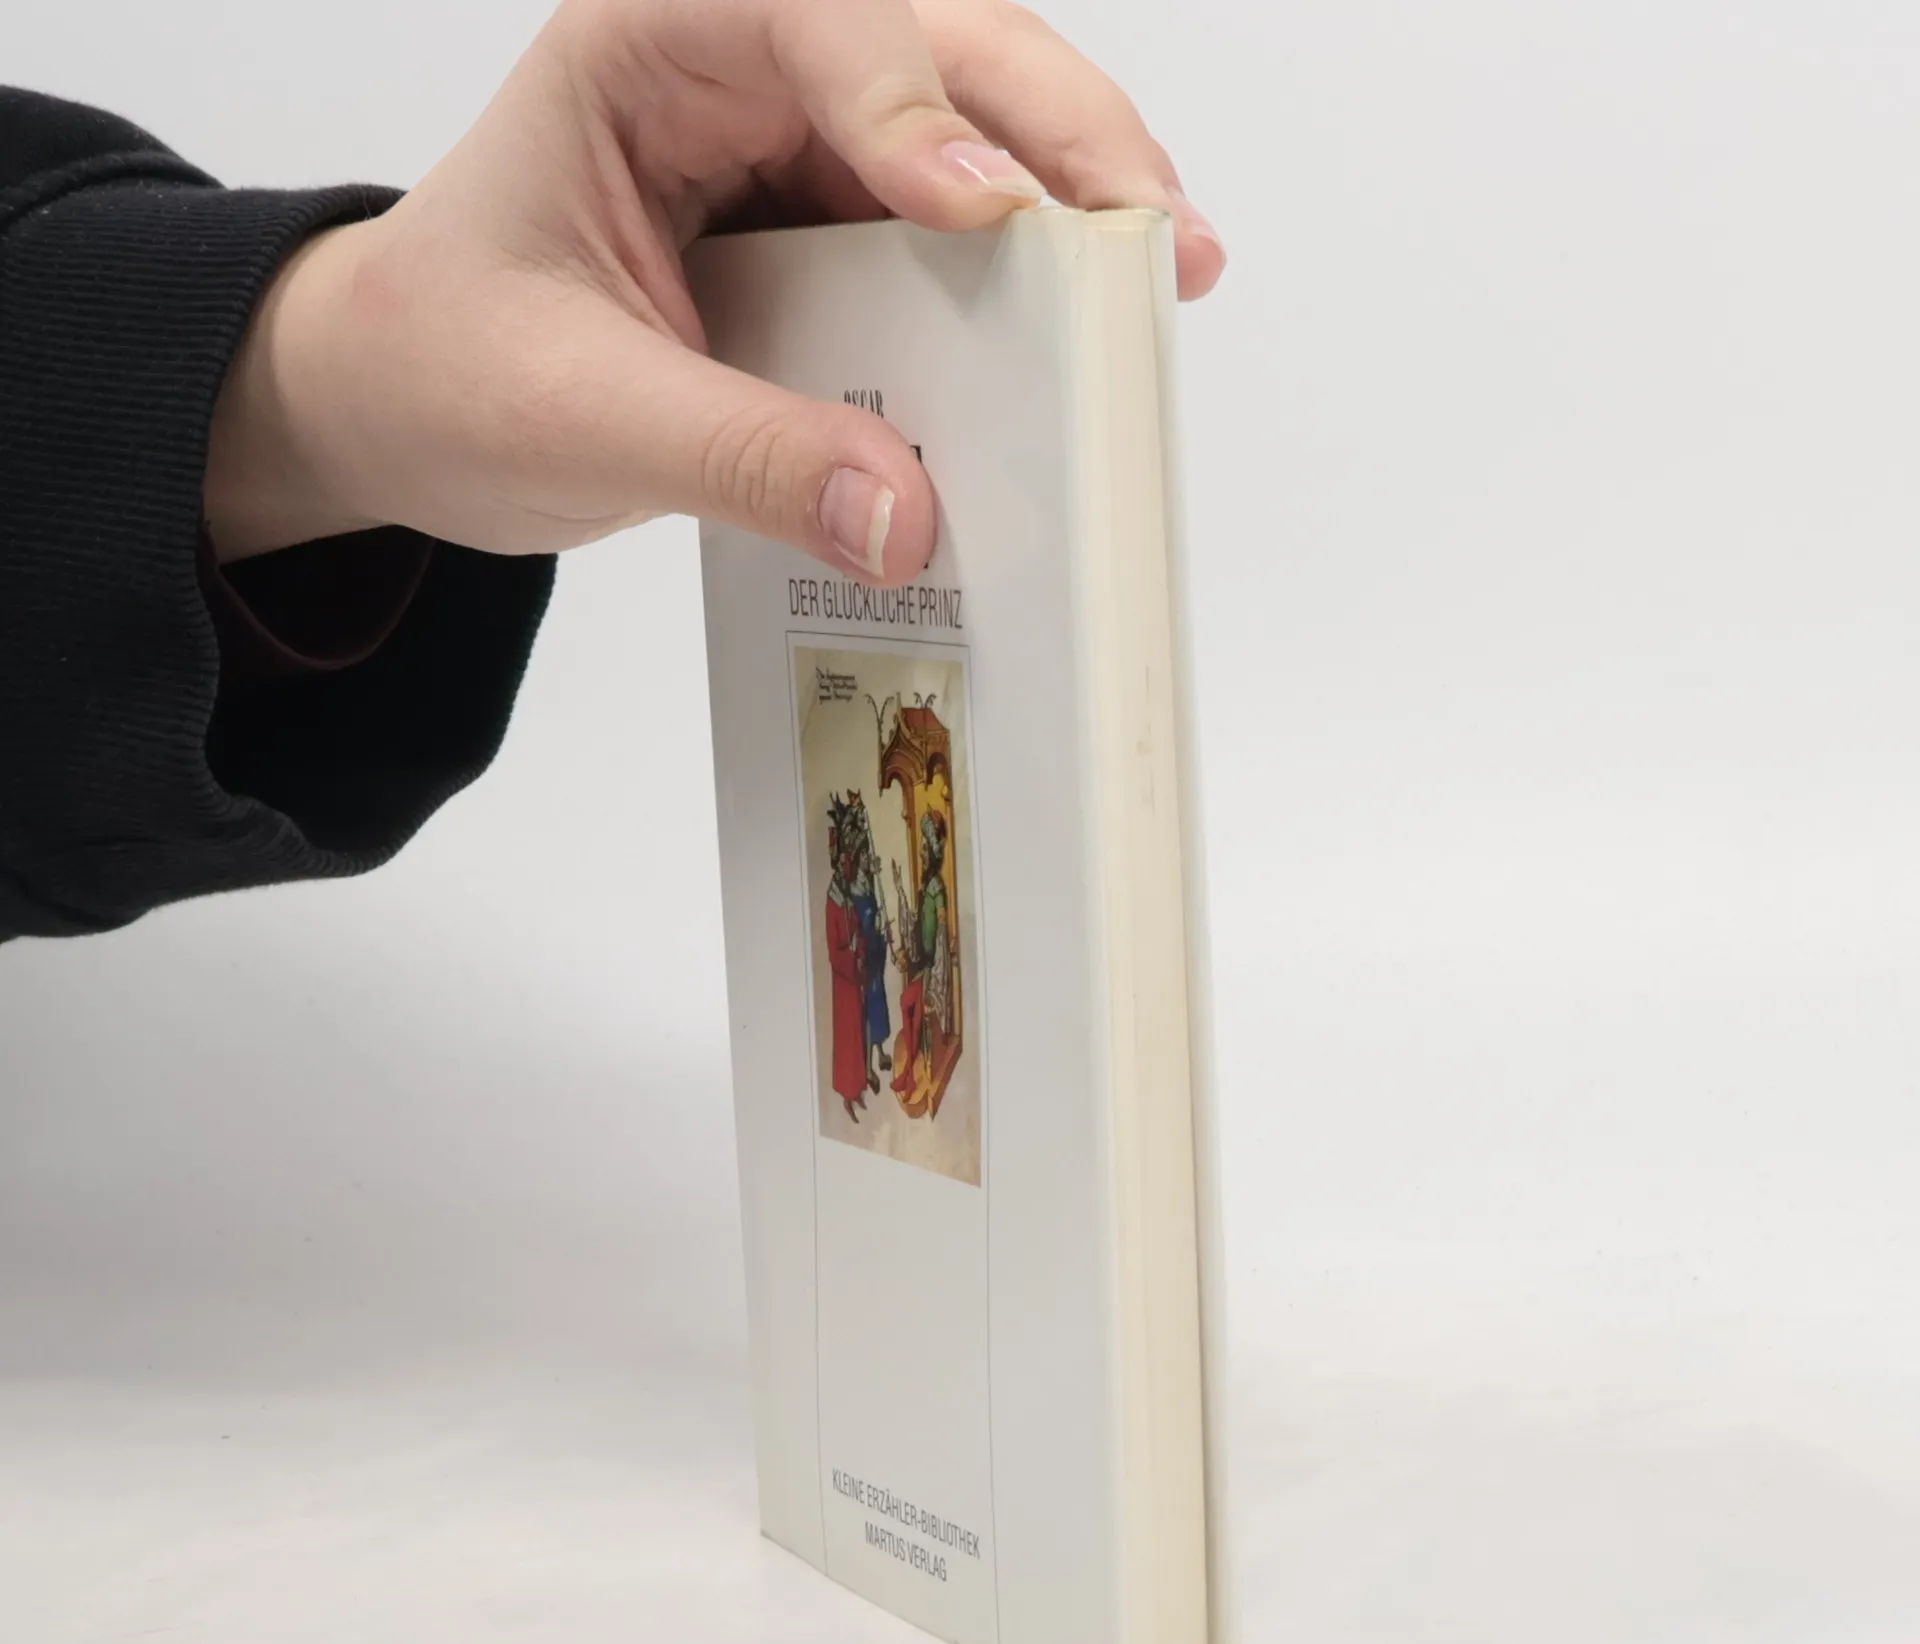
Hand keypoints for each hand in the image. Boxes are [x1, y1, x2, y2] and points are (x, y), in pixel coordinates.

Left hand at [205, 0, 1223, 580]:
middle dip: (1056, 133)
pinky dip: (1032, 276)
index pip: (809, 19)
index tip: (988, 216)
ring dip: (1076, 193)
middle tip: (1155, 233)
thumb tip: (904, 518)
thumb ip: (738, 456)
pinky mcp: (839, 226)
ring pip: (978, 123)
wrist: (410, 403)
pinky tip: (1097, 319)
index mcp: (648, 45)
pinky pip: (958, 234)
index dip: (913, 107)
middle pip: (939, 46)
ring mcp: (803, 140)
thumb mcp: (576, 416)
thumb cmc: (449, 366)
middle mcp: (743, 62)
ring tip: (1169, 271)